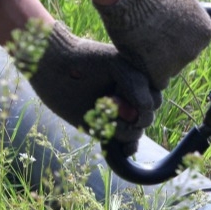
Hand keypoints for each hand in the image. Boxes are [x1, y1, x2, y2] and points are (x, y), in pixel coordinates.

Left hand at [27, 21, 159, 155]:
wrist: (54, 67)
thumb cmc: (86, 59)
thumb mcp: (118, 65)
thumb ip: (137, 83)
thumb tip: (148, 110)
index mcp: (139, 83)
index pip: (156, 99)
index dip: (146, 100)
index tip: (124, 89)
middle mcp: (129, 100)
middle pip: (147, 118)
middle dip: (136, 117)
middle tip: (111, 103)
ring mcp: (116, 115)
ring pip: (135, 133)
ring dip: (125, 131)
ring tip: (104, 118)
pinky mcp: (100, 128)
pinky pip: (120, 145)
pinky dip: (126, 149)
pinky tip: (125, 150)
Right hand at [94, 0, 210, 89]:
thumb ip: (191, 8)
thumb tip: (192, 11)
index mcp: (205, 32)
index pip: (193, 41)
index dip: (176, 35)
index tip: (163, 27)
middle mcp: (196, 50)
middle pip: (182, 56)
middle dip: (168, 49)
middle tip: (149, 34)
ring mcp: (178, 64)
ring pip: (169, 69)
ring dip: (157, 61)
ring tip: (140, 42)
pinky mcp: (160, 74)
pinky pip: (156, 80)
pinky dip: (147, 72)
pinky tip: (138, 56)